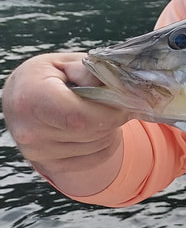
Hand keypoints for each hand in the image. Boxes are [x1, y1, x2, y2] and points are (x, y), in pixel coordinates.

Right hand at [2, 53, 129, 194]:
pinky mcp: (48, 164)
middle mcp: (29, 130)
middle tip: (117, 103)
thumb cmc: (48, 75)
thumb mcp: (68, 62)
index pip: (78, 117)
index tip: (122, 100)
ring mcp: (37, 151)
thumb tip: (115, 88)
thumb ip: (91, 72)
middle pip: (91, 132)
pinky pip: (94, 159)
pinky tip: (98, 128)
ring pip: (97, 146)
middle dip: (114, 117)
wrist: (21, 96)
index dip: (108, 111)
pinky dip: (105, 144)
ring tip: (101, 112)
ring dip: (110, 129)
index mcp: (31, 98)